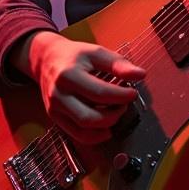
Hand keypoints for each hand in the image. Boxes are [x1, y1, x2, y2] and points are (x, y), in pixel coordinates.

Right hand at [16, 30, 145, 145]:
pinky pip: (76, 135)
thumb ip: (119, 64)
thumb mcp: (97, 52)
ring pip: (84, 128)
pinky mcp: (54, 118)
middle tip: (124, 104)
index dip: (121, 96)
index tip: (133, 92)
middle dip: (114, 114)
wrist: (47, 59)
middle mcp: (59, 94)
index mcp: (69, 74)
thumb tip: (141, 75)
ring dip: (106, 124)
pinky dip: (95, 136)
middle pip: (90, 116)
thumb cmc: (75, 55)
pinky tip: (107, 128)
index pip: (100, 93)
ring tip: (116, 112)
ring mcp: (54, 108)